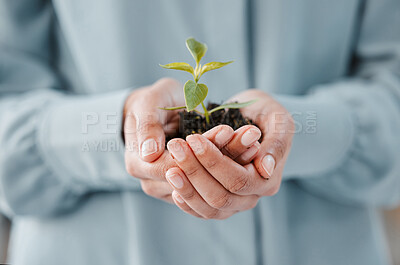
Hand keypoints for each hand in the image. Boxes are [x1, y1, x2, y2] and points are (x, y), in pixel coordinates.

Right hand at [123, 78, 260, 202]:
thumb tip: (149, 154)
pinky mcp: (189, 185)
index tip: (226, 130)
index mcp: (138, 165)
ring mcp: (171, 187)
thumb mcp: (146, 105)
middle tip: (250, 134)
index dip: (201, 152)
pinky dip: (231, 163)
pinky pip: (211, 179)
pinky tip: (250, 147)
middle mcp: (153, 182)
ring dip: (233, 159)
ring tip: (253, 139)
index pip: (173, 166)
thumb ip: (147, 126)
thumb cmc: (149, 103)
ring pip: (207, 181)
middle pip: (194, 177)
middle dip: (224, 155)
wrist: (154, 111)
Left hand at [166, 89, 293, 218]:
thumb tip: (266, 168)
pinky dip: (186, 200)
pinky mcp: (220, 204)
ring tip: (169, 167)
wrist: (256, 121)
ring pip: (208, 208)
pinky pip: (201, 211)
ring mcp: (235, 204)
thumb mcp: (278, 121)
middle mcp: (251, 197)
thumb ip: (276, 143)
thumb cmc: (267, 115)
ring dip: (187, 188)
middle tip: (176, 146)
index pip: (237, 180)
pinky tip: (173, 184)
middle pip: (220, 196)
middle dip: (195, 172)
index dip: (213, 162)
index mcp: (268, 181)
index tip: (193, 139)